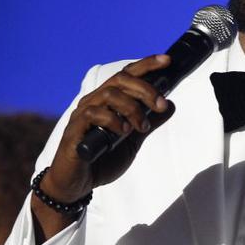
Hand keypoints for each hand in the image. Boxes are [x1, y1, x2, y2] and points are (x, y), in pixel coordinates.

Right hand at [31, 55, 175, 239]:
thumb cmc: (103, 158)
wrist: (77, 183)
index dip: (146, 64)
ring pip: (110, 94)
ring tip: (141, 126)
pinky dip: (113, 120)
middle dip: (146, 89)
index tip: (166, 60)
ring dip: (132, 108)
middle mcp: (94, 101)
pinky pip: (93, 114)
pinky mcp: (74, 130)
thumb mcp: (134, 139)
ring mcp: (82, 114)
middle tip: (161, 105)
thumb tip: (170, 105)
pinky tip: (122, 132)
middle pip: (121, 80)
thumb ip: (149, 121)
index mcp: (108, 100)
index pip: (126, 74)